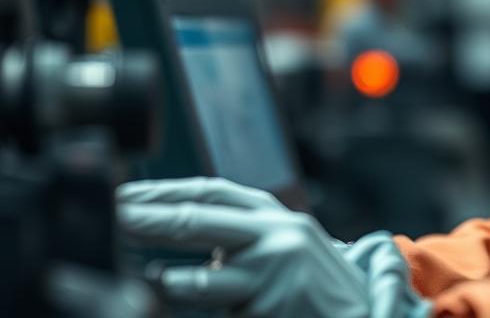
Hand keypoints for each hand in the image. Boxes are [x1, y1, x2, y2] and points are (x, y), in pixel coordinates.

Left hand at [118, 177, 415, 317]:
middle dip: (152, 220)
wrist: (366, 315)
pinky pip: (224, 316)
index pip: (214, 192)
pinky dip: (202, 310)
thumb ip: (243, 234)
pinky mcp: (273, 314)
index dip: (167, 192)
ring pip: (206, 280)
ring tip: (150, 279)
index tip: (129, 195)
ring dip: (171, 282)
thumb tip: (177, 225)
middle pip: (203, 222)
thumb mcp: (285, 244)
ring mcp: (275, 279)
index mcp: (277, 217)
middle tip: (115, 218)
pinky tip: (178, 302)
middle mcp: (278, 239)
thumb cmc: (312, 282)